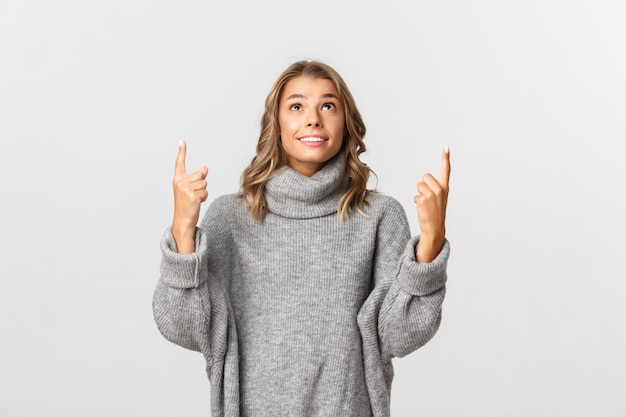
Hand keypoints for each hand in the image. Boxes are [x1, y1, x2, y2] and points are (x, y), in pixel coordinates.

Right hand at [172, 141, 207, 252]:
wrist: (182, 222)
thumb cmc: (187, 206)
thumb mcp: (190, 190)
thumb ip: (197, 178)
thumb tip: (205, 168)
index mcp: (177, 180)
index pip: (180, 164)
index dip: (182, 152)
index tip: (182, 142)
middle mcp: (180, 183)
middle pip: (201, 175)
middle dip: (201, 184)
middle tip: (194, 195)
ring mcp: (185, 189)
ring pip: (205, 183)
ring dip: (203, 192)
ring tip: (195, 200)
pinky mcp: (192, 196)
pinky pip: (206, 192)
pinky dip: (204, 198)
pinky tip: (197, 204)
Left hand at [414, 146, 450, 262]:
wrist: (435, 228)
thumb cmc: (436, 213)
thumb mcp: (440, 199)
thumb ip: (435, 189)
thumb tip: (423, 182)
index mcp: (445, 188)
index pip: (446, 171)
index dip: (445, 158)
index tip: (446, 147)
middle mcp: (440, 190)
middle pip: (425, 177)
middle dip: (423, 185)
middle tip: (428, 198)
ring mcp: (431, 194)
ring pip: (419, 186)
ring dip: (419, 194)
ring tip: (426, 204)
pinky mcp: (423, 200)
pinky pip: (415, 196)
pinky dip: (417, 202)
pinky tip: (423, 209)